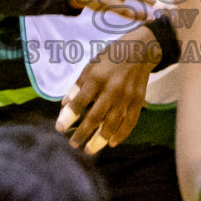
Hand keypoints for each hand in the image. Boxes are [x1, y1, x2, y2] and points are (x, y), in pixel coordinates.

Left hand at [56, 24, 158, 151]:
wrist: (141, 50)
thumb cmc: (111, 57)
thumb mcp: (91, 65)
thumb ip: (78, 85)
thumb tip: (65, 105)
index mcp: (97, 77)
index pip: (80, 102)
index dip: (69, 116)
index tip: (59, 128)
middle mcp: (112, 89)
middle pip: (96, 117)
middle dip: (83, 133)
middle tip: (73, 144)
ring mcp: (127, 97)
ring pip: (113, 123)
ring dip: (100, 139)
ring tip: (89, 150)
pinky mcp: (138, 101)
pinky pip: (130, 122)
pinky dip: (121, 134)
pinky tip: (111, 143)